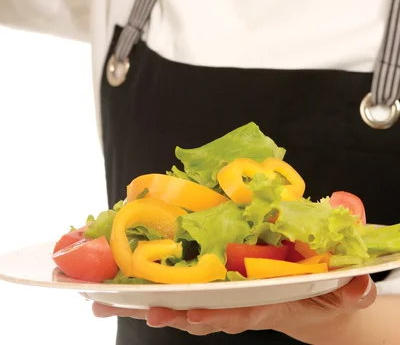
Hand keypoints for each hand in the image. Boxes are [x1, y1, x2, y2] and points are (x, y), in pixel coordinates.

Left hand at [92, 275, 375, 341]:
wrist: (313, 305)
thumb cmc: (325, 294)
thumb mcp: (344, 291)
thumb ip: (350, 285)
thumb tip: (358, 271)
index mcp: (268, 304)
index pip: (241, 313)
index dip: (218, 315)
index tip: (194, 315)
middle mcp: (241, 306)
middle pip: (203, 312)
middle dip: (173, 313)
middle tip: (144, 310)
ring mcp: (226, 300)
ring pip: (184, 304)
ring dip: (148, 303)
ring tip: (111, 301)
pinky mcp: (216, 291)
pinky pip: (182, 292)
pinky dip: (151, 291)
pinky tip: (119, 291)